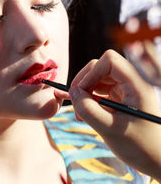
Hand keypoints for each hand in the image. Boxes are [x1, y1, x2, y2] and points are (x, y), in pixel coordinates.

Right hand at [69, 49, 160, 180]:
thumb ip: (88, 110)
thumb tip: (73, 93)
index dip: (91, 72)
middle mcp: (132, 84)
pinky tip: (85, 116)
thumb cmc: (141, 148)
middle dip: (84, 82)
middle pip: (101, 67)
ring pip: (98, 79)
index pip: (110, 61)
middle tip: (75, 102)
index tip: (81, 91)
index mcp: (137, 86)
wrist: (157, 162)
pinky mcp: (120, 100)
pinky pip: (99, 91)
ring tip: (80, 113)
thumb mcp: (110, 130)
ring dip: (85, 93)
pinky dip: (89, 101)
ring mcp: (126, 91)